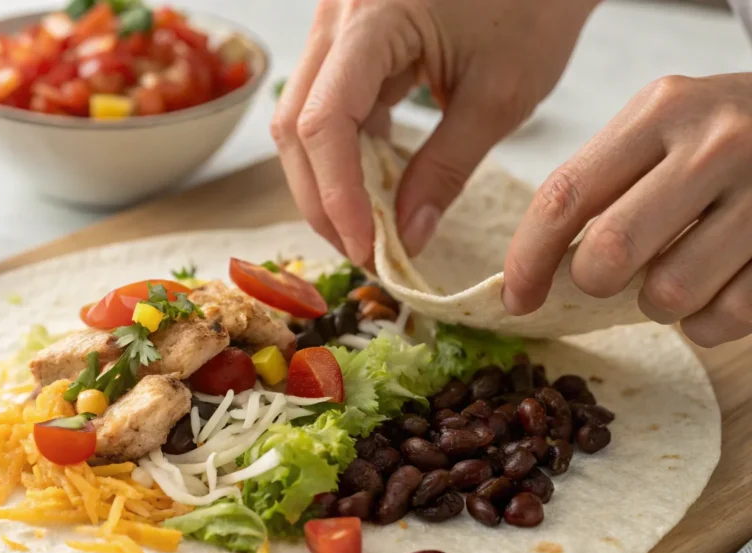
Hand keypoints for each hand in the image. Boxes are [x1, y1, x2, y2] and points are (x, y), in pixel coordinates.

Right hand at [271, 0, 597, 265]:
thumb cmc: (536, 5)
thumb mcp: (499, 96)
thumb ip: (446, 170)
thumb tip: (406, 238)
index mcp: (372, 18)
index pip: (324, 122)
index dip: (336, 195)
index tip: (366, 248)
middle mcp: (336, 16)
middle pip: (295, 124)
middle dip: (322, 197)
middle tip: (360, 250)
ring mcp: (336, 25)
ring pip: (301, 118)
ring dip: (327, 179)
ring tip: (365, 227)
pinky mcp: (348, 39)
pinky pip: (326, 105)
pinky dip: (344, 153)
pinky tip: (373, 186)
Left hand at [503, 74, 751, 347]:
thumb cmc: (721, 136)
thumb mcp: (662, 125)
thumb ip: (602, 180)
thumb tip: (534, 269)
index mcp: (661, 111)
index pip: (564, 196)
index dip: (528, 259)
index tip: (516, 298)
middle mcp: (715, 145)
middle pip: (610, 252)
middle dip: (594, 281)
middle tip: (609, 277)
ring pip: (669, 294)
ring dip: (658, 304)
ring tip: (675, 274)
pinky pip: (726, 317)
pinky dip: (707, 322)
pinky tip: (718, 288)